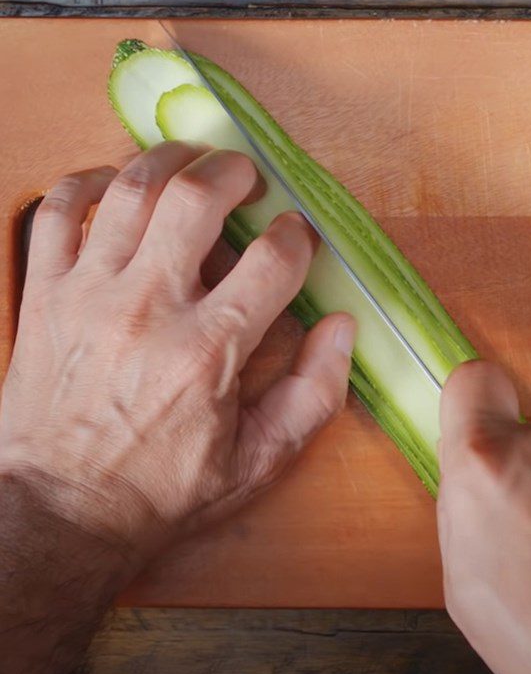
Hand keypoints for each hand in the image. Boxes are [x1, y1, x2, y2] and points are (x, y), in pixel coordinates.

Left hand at [0, 142, 354, 567]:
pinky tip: (112, 185)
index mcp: (210, 350)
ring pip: (130, 189)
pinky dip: (85, 183)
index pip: (272, 259)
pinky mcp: (43, 293)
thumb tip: (343, 328)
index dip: (297, 235)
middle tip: (247, 178)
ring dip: (168, 160)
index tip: (298, 236)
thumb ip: (312, 394)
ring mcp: (89, 292)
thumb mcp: (256, 461)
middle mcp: (149, 307)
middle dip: (234, 174)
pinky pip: (56, 210)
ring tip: (190, 160)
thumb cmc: (163, 490)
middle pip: (197, 199)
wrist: (60, 512)